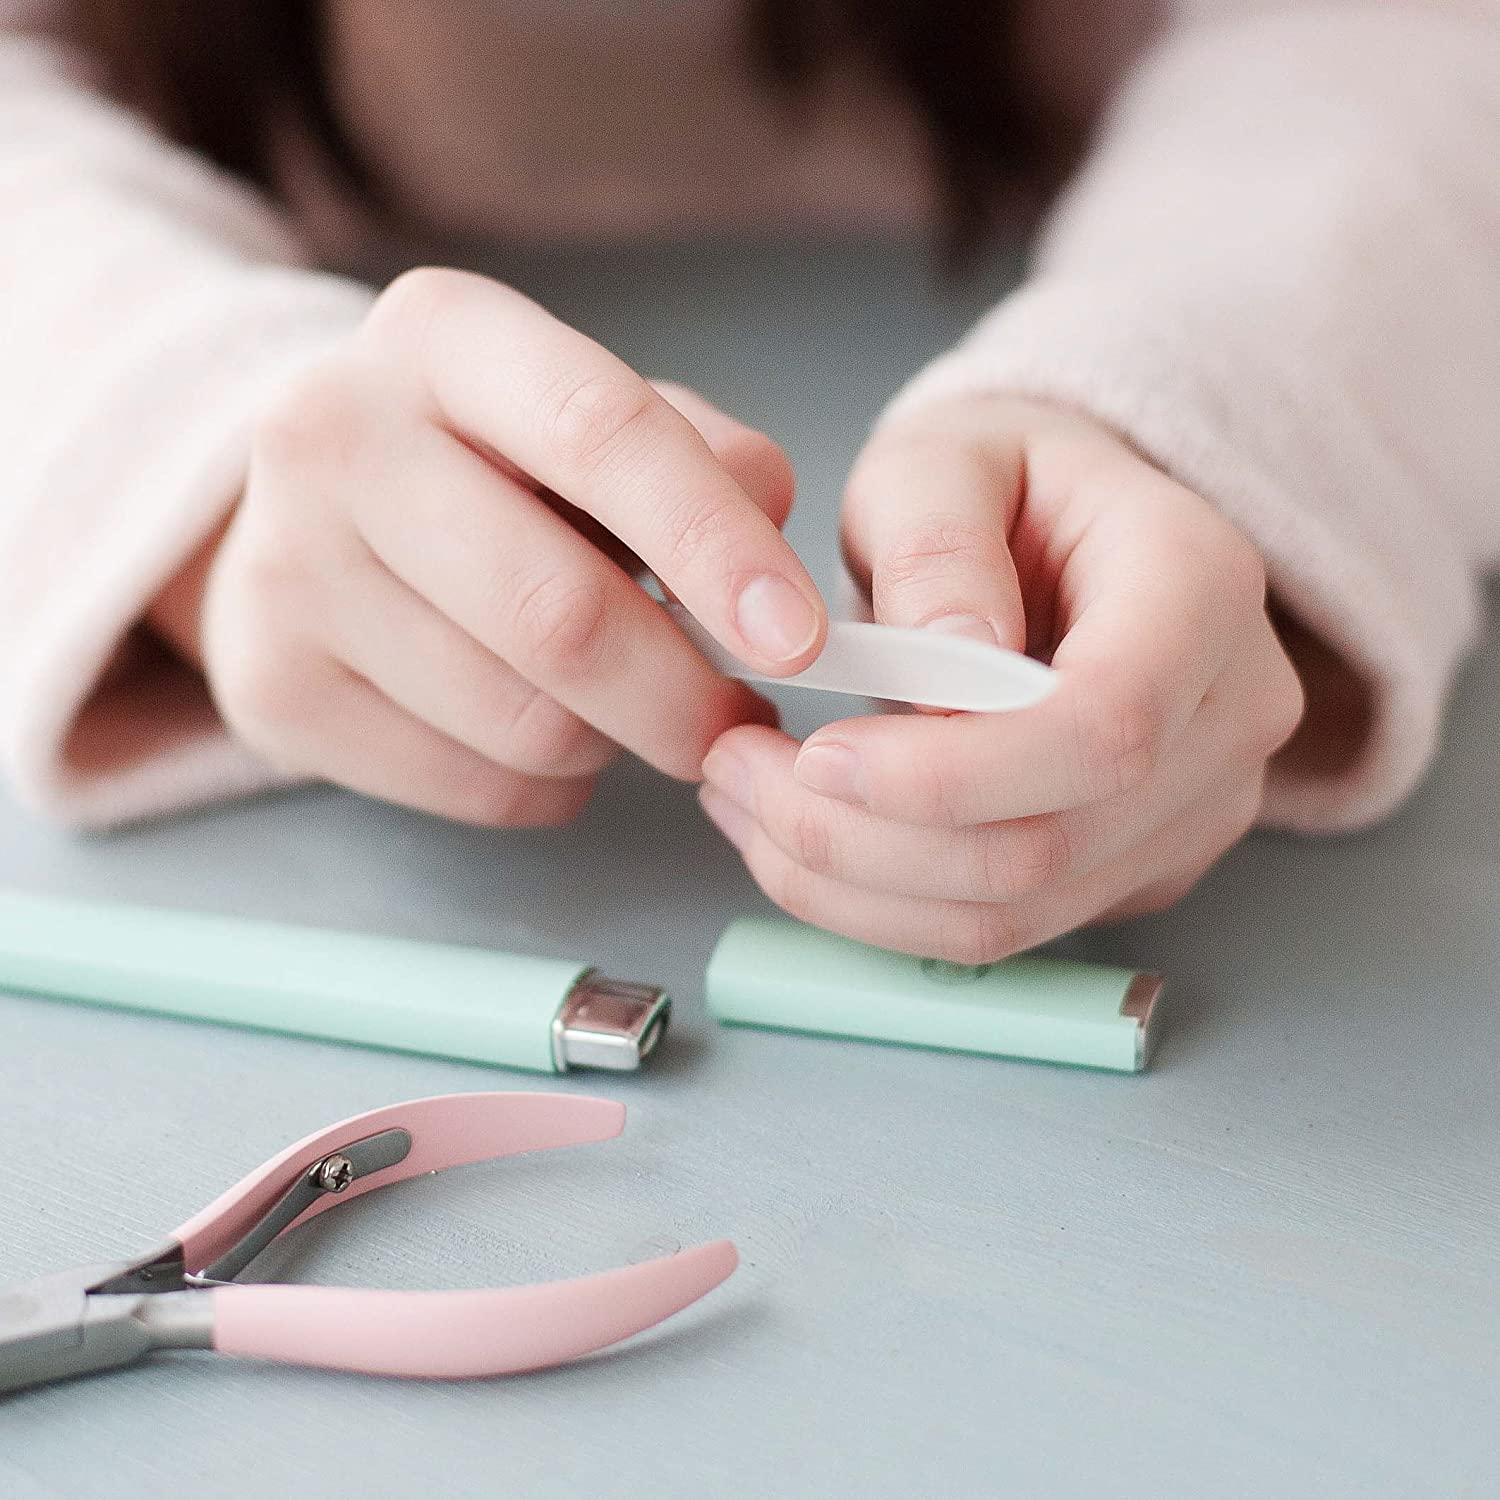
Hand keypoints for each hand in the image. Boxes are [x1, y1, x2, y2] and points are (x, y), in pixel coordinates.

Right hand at [153, 268, 825, 825]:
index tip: (799, 638)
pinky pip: (473, 786)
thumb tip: (772, 555)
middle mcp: (334, 433)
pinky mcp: (269, 686)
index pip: (600, 433)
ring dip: (615, 741)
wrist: (314, 518)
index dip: (714, 547)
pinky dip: (551, 787)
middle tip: (736, 723)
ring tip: (624, 708)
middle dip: (681, 696)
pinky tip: (549, 740)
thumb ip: (704, 459)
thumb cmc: (497, 468)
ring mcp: (282, 567)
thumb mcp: (597, 420)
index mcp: (441, 336)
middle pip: (557, 613)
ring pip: (522, 720)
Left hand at [699, 394, 1303, 959]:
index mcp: (1201, 586)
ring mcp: (1194, 808)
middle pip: (1048, 844)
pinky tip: (804, 837)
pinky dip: (880, 903)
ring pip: (1014, 912)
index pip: (1105, 727)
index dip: (954, 773)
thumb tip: (948, 670)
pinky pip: (1001, 927)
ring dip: (852, 884)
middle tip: (734, 774)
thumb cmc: (1003, 480)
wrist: (1066, 529)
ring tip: (746, 803)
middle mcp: (1228, 715)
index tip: (819, 755)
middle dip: (863, 838)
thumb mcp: (943, 459)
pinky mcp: (1133, 866)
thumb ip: (937, 544)